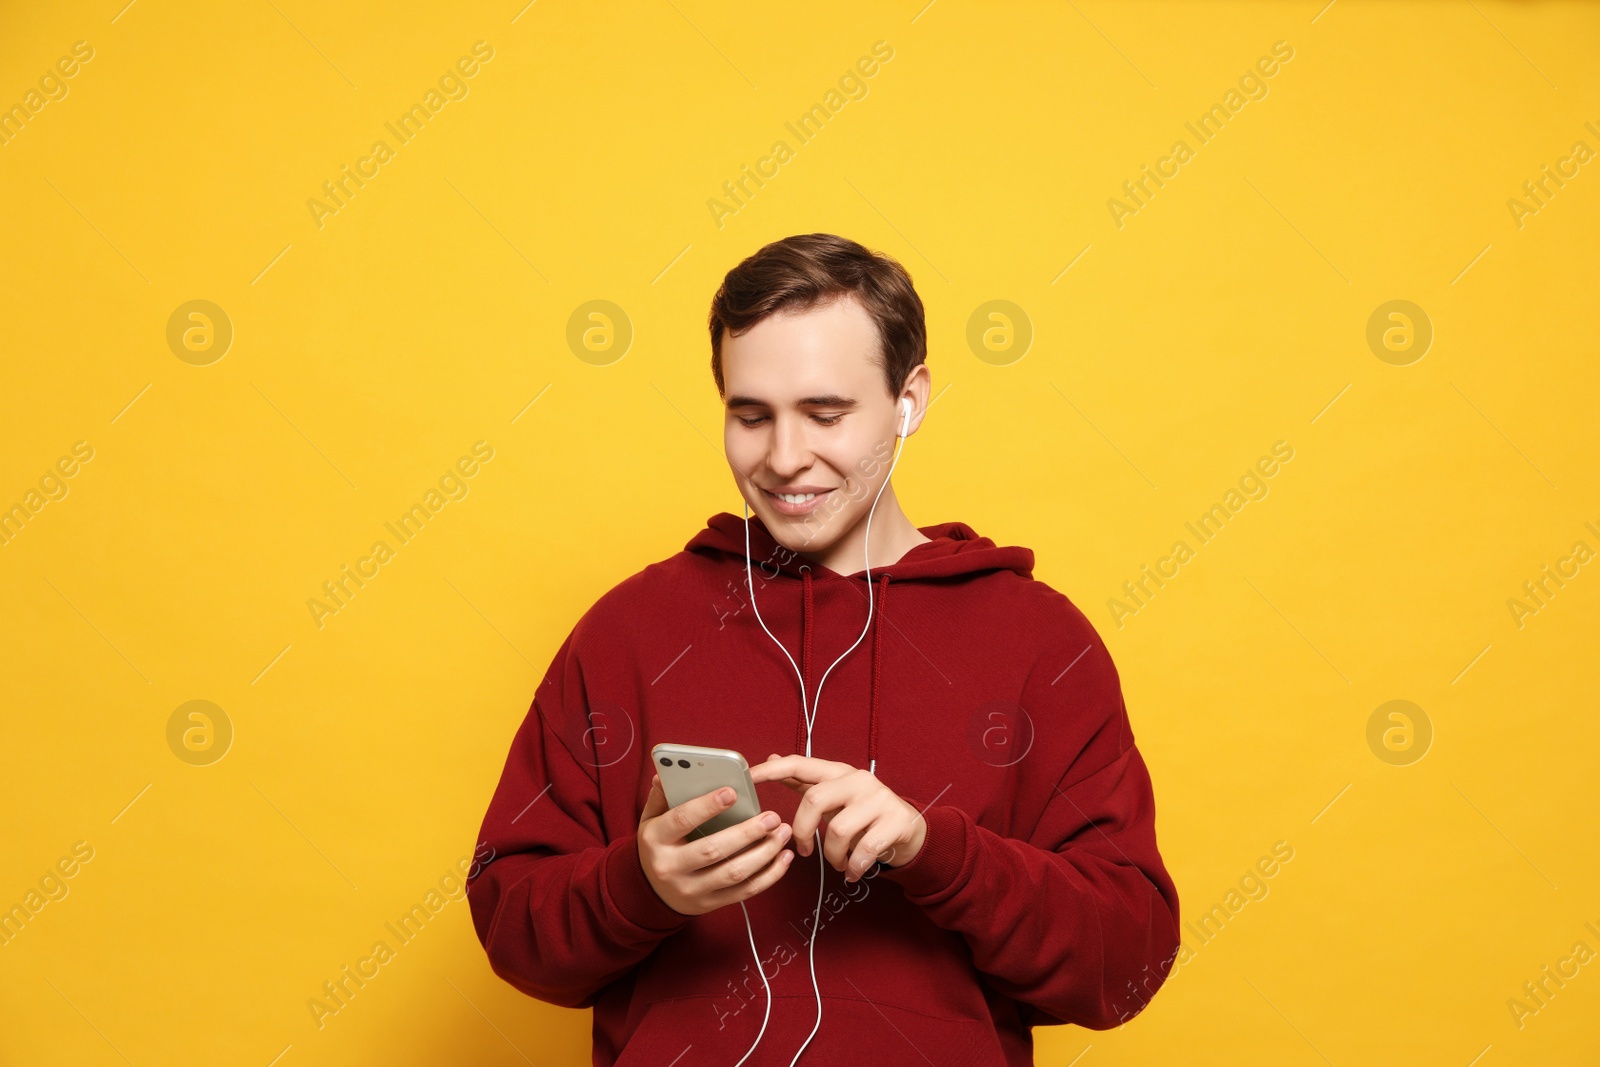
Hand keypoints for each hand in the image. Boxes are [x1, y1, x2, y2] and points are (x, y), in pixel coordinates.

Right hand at [637, 774, 793, 915]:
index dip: (708, 806)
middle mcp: (671, 867)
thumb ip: (662, 796)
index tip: (732, 792)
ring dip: (764, 853)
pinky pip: (744, 892)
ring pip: (733, 873)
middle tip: (772, 816)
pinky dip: (768, 876)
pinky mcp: (710, 903)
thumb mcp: (651, 819)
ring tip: (782, 833)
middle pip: (713, 850)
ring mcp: (691, 889)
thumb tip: (666, 774)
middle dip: (747, 832)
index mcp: (656, 840)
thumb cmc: (658, 847)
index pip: (682, 820)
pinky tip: (782, 857)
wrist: (651, 893)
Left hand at [749, 754, 927, 882]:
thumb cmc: (863, 812)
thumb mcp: (834, 795)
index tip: (750, 776)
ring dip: (833, 856)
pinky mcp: (896, 821)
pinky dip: (853, 867)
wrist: (910, 828)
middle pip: (815, 799)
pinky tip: (852, 872)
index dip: (773, 769)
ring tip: (838, 864)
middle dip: (804, 831)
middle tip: (805, 850)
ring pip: (838, 829)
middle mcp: (858, 780)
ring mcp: (879, 799)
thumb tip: (773, 759)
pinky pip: (865, 850)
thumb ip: (804, 781)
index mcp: (838, 772)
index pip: (800, 764)